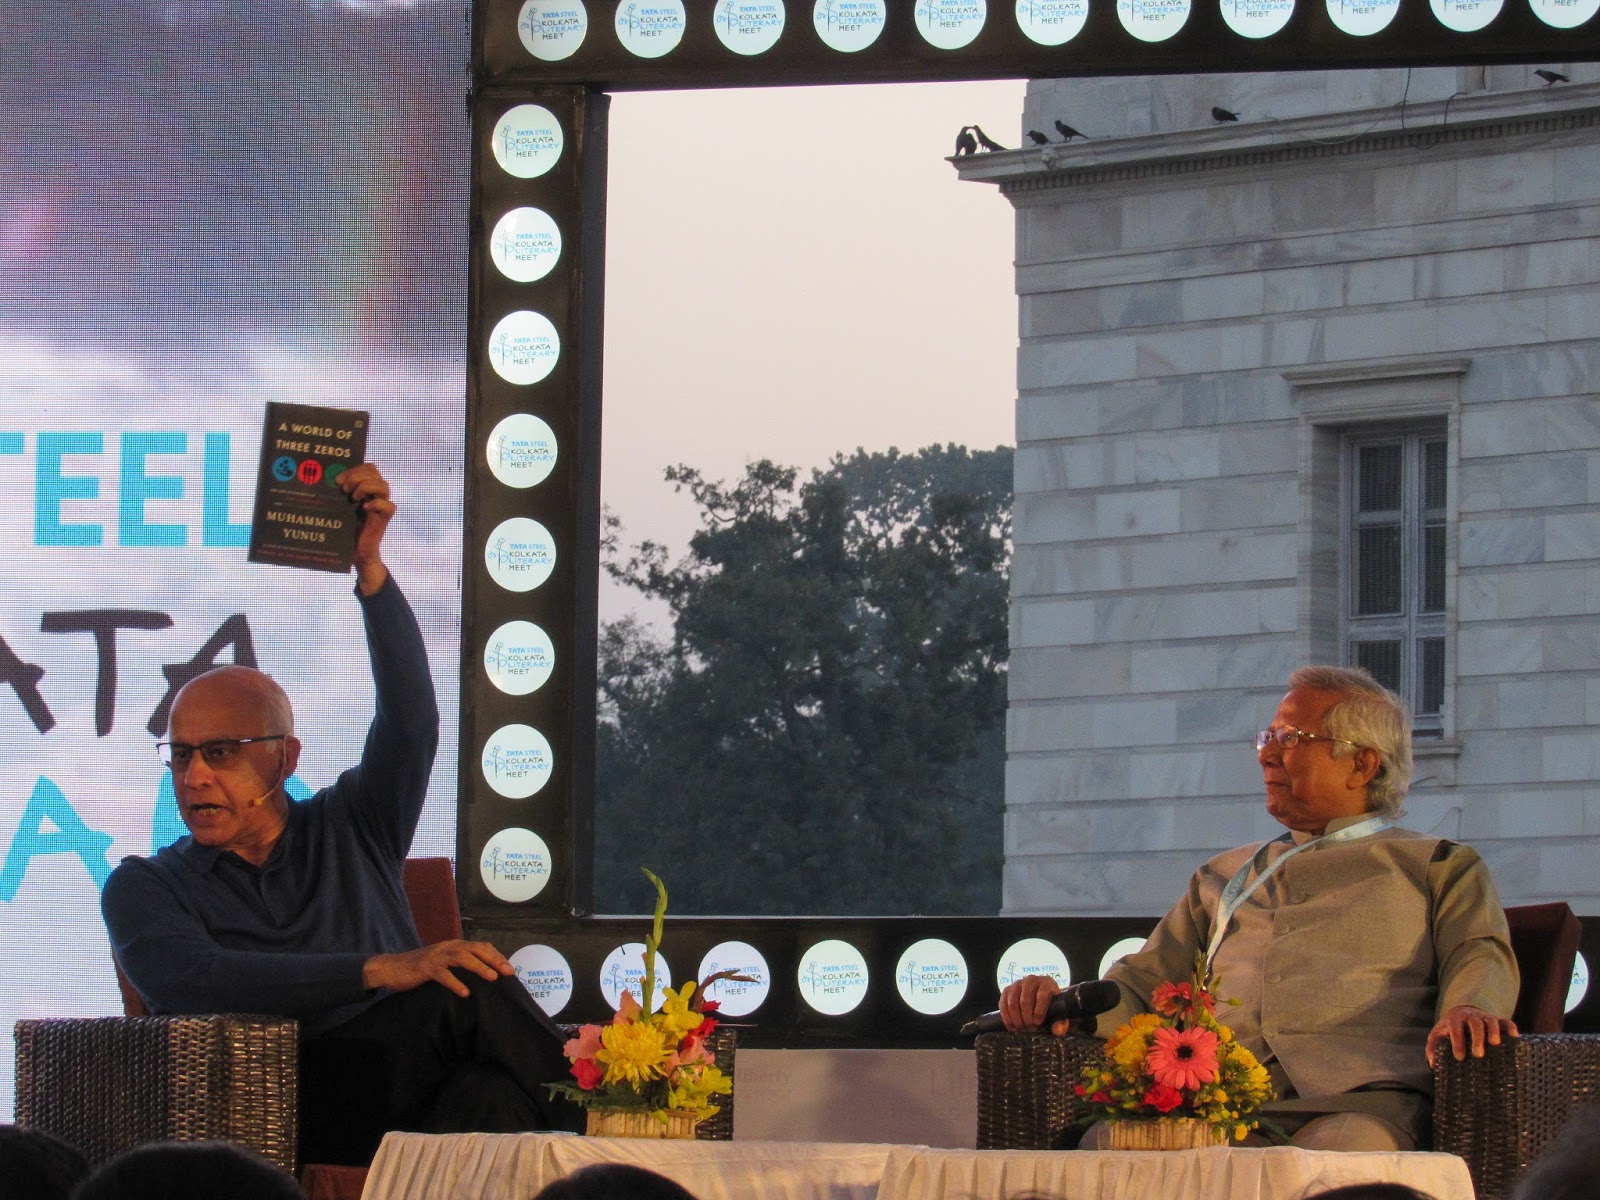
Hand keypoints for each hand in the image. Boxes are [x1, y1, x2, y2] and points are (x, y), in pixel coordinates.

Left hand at [338, 463, 395, 594]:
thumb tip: (319, 480)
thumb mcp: (337, 508)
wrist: (354, 553)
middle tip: (343, 488)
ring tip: (352, 497)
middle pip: (375, 471)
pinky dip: (376, 504)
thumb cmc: (342, 530)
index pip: (368, 468)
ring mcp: (381, 506)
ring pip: (383, 485)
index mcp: (364, 489)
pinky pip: (388, 505)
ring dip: (366, 486)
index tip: (337, 480)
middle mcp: (375, 495)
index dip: (353, 469)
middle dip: (357, 475)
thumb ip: (336, 494)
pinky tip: (364, 509)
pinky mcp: (384, 519)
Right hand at [363, 939, 512, 996]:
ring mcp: (436, 956)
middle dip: (494, 959)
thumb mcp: (443, 963)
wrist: (392, 968)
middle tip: (508, 972)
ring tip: (492, 977)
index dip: (496, 955)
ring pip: (462, 957)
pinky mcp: (425, 968)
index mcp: (454, 945)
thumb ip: (459, 965)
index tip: (509, 968)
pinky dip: (455, 983)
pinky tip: (465, 992)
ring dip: (479, 967)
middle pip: (476, 949)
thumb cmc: (420, 968)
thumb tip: (481, 975)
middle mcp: (448, 947)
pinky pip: (443, 974)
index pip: (481, 946)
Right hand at [999, 974, 1070, 1034]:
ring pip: (1012, 1002)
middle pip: (1025, 1000)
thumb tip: (1058, 1031)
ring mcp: (1017, 983)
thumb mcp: (1059, 1015)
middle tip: (1029, 1029)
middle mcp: (1031, 980)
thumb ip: (1061, 1023)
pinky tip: (1012, 1026)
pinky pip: (1003, 1004)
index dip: (1039, 1011)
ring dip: (1016, 1018)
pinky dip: (1006, 1017)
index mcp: (1047, 983)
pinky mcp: (1007, 989)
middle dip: (1026, 1017)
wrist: (1040, 999)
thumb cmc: (1051, 1007)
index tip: (1038, 1023)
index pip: (1042, 995)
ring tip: (1021, 1029)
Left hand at [1426, 1004, 1518, 1068]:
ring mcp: (1485, 1017)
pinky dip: (1510, 1027)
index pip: (1455, 1028)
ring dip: (1493, 1031)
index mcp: (1454, 1020)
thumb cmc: (1449, 1030)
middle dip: (1476, 1038)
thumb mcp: (1438, 1035)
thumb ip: (1433, 1048)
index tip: (1460, 1057)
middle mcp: (1470, 1017)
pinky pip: (1505, 1021)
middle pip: (1474, 1024)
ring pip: (1491, 1021)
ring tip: (1495, 1044)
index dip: (1457, 1042)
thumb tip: (1432, 1064)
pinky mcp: (1497, 1020)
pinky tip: (1515, 1037)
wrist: (1461, 1013)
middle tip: (1478, 1054)